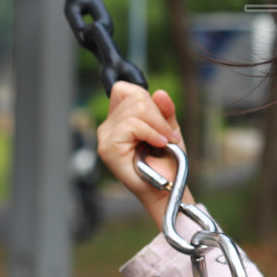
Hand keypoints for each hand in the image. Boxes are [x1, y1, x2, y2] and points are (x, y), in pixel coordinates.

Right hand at [96, 81, 192, 229]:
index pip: (123, 89)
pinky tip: (158, 144)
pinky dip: (152, 133)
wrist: (167, 187)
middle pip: (134, 97)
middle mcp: (108, 127)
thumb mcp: (169, 129)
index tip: (159, 120)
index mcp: (118, 120)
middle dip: (158, 115)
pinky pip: (133, 124)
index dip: (145, 98)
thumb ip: (165, 110)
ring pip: (136, 109)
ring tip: (164, 142)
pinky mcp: (108, 147)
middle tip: (168, 136)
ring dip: (158, 125)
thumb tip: (159, 93)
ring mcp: (106, 137)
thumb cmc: (167, 162)